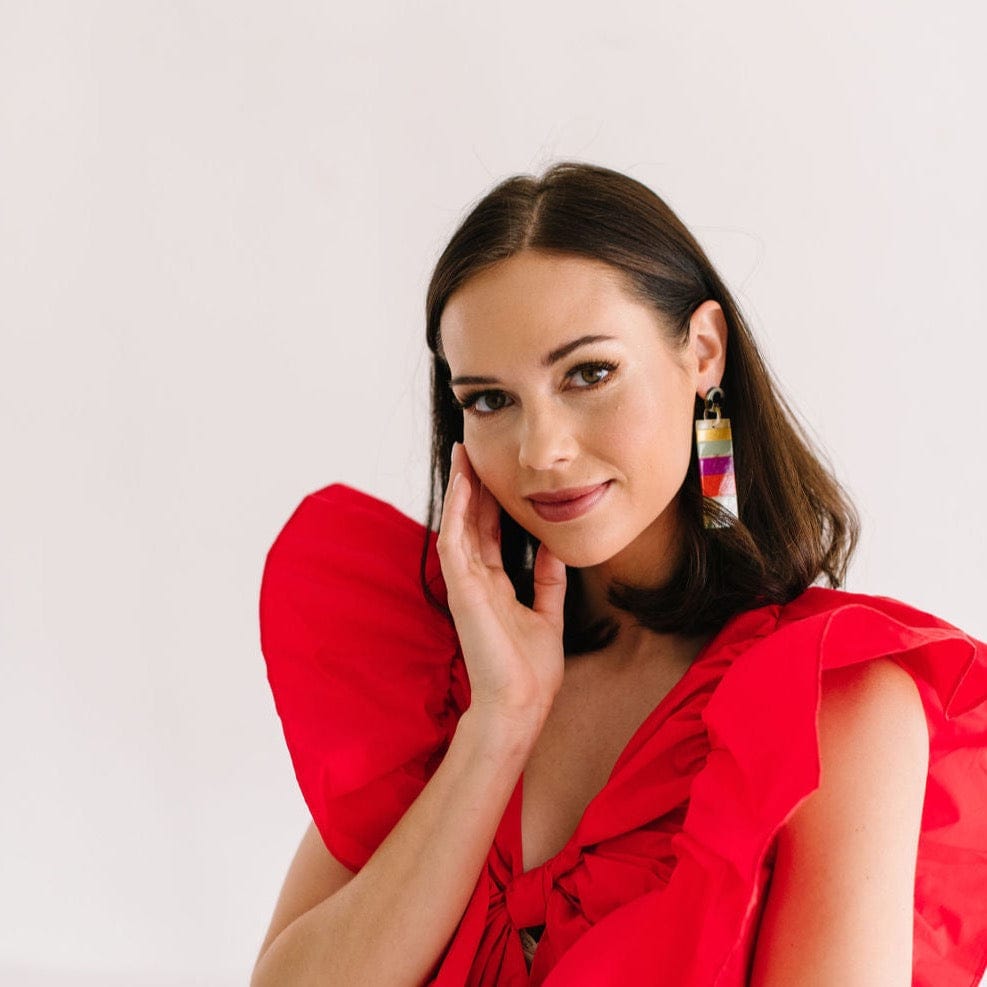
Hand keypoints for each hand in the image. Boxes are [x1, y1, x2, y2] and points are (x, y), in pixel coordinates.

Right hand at [436, 443, 566, 730]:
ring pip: (458, 524)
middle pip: (471, 522)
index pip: (489, 534)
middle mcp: (475, 581)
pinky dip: (457, 512)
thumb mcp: (547, 615)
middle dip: (472, 485)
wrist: (521, 705)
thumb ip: (547, 582)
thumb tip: (552, 550)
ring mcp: (465, 584)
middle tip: (472, 450)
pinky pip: (455, 541)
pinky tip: (464, 484)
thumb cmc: (531, 672)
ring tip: (463, 454)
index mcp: (494, 586)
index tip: (494, 472)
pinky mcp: (461, 590)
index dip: (490, 502)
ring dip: (460, 489)